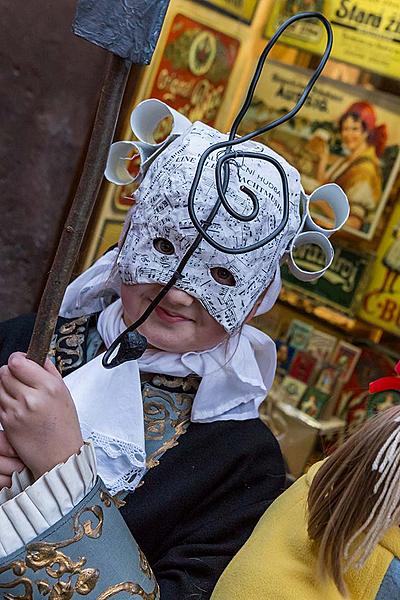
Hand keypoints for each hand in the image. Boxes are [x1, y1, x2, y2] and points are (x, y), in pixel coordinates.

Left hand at [0, 353, 83, 479]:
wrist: (59, 457)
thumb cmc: (64, 427)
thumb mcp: (64, 393)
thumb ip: (50, 371)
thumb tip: (39, 357)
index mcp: (49, 387)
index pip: (18, 362)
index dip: (18, 359)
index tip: (21, 362)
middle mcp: (32, 398)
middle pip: (4, 372)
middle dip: (11, 372)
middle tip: (20, 378)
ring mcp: (17, 411)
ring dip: (5, 386)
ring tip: (18, 393)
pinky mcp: (7, 422)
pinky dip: (4, 401)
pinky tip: (17, 406)